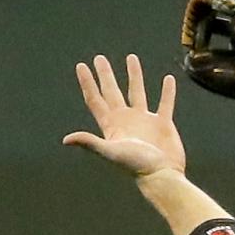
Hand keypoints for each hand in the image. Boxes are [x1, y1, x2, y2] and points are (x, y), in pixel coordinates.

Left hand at [61, 53, 187, 176]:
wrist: (162, 175)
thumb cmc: (136, 165)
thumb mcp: (110, 152)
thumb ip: (90, 142)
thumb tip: (66, 140)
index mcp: (112, 124)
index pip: (96, 99)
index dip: (88, 83)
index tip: (81, 66)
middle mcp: (126, 119)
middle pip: (112, 91)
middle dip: (106, 75)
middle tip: (99, 58)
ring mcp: (144, 120)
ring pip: (137, 92)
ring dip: (134, 75)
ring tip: (131, 58)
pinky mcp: (163, 124)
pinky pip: (165, 103)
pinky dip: (167, 92)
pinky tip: (168, 79)